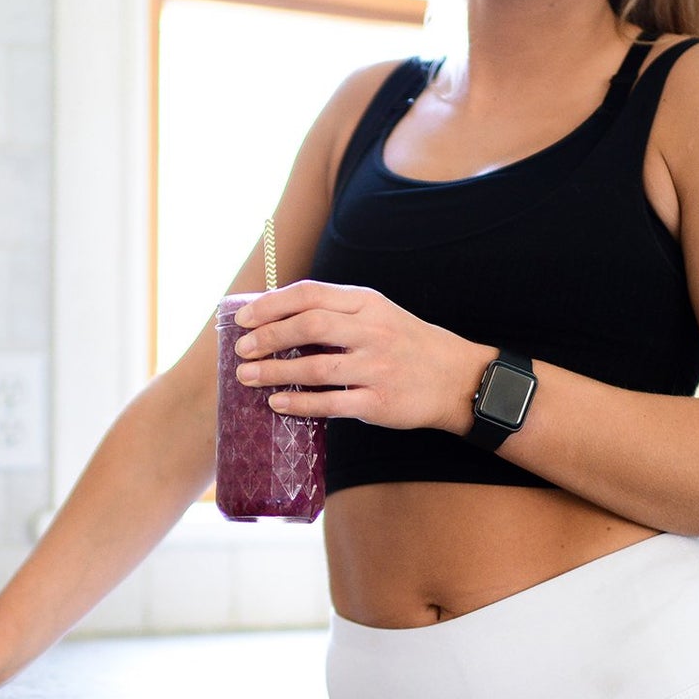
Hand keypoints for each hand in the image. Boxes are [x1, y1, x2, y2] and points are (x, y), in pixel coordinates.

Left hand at [232, 281, 489, 432]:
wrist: (457, 380)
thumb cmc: (406, 344)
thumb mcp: (378, 314)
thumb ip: (336, 311)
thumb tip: (275, 315)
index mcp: (367, 303)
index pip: (310, 294)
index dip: (271, 305)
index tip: (243, 318)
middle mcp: (372, 330)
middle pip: (309, 325)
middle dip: (268, 337)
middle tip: (241, 350)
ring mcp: (376, 367)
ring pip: (315, 367)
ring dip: (274, 373)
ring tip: (247, 378)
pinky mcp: (378, 402)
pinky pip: (331, 403)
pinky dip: (299, 404)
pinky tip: (277, 404)